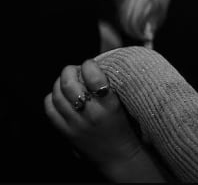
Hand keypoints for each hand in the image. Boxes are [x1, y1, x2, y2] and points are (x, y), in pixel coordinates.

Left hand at [44, 59, 143, 173]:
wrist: (118, 156)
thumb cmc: (125, 128)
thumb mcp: (124, 105)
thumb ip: (110, 87)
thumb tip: (95, 66)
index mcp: (110, 106)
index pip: (94, 77)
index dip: (89, 65)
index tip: (91, 63)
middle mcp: (91, 114)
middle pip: (69, 84)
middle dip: (70, 70)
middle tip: (76, 70)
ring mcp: (75, 124)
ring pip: (57, 94)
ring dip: (60, 82)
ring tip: (68, 80)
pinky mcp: (66, 132)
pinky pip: (50, 108)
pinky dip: (52, 97)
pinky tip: (60, 95)